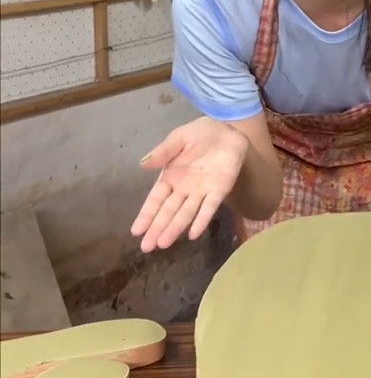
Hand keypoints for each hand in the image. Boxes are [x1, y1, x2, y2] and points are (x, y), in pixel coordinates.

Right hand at [131, 118, 247, 251]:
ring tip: (164, 244)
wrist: (227, 130)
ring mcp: (201, 192)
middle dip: (157, 229)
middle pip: (168, 212)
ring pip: (186, 214)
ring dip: (176, 228)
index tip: (136, 231)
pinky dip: (201, 220)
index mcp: (170, 177)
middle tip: (147, 247)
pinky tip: (193, 233)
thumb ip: (162, 152)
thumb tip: (142, 165)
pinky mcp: (219, 191)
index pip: (155, 200)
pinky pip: (209, 208)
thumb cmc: (200, 135)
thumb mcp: (178, 139)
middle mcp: (183, 189)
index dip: (147, 215)